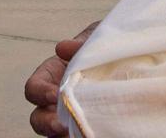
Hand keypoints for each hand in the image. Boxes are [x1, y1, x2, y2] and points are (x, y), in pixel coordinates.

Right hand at [25, 21, 98, 135]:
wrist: (132, 58)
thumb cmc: (106, 45)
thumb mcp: (94, 38)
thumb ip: (80, 43)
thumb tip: (62, 48)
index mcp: (53, 74)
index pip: (33, 87)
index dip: (39, 92)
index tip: (55, 94)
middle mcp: (57, 99)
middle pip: (38, 118)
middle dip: (46, 123)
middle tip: (63, 125)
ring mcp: (71, 116)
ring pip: (55, 134)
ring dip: (62, 135)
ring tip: (80, 133)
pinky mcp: (87, 128)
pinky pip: (78, 136)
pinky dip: (81, 136)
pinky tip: (94, 133)